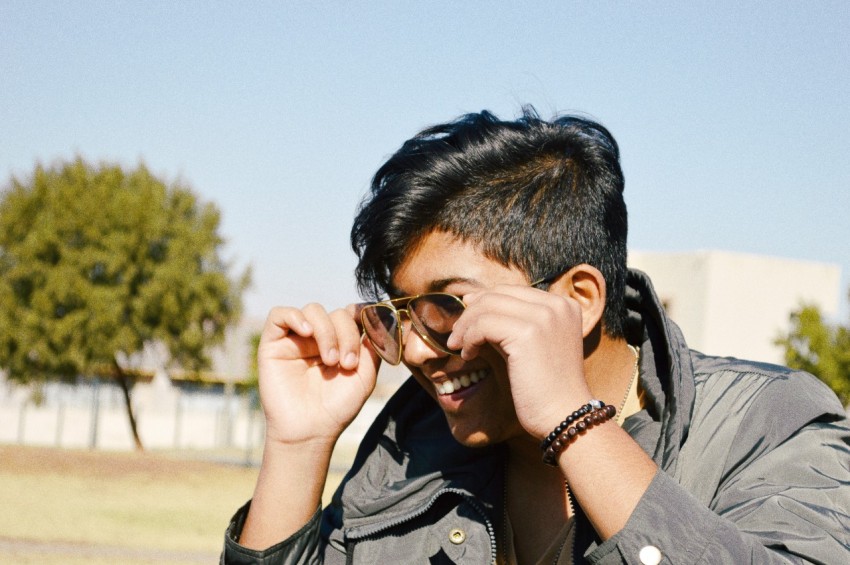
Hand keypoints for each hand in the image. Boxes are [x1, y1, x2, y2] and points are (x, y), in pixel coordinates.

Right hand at [257, 302, 379, 446]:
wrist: (310, 431)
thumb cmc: (337, 407)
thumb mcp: (365, 376)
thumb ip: (373, 346)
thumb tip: (377, 319)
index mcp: (340, 341)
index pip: (352, 313)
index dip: (362, 315)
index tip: (372, 329)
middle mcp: (318, 337)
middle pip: (336, 313)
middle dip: (347, 334)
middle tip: (348, 363)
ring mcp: (295, 338)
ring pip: (313, 310)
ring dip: (327, 331)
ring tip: (330, 360)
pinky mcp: (272, 344)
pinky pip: (279, 314)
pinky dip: (295, 317)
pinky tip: (307, 333)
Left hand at [446, 285, 592, 438]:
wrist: (565, 416)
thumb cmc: (545, 387)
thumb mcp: (532, 344)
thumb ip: (512, 322)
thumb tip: (474, 301)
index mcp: (563, 305)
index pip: (512, 291)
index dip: (484, 301)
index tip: (466, 318)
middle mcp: (556, 305)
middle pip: (498, 294)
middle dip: (471, 312)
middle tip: (456, 334)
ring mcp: (544, 317)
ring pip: (487, 307)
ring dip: (466, 327)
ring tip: (459, 346)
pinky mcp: (527, 333)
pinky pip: (483, 325)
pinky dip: (469, 339)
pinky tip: (468, 355)